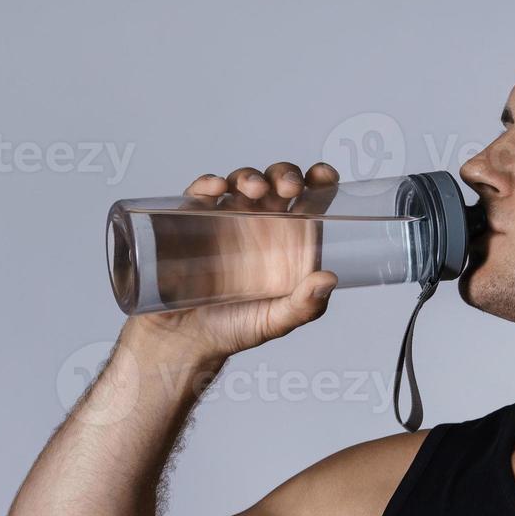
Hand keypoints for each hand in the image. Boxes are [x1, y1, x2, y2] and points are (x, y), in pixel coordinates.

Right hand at [126, 162, 340, 358]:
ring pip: (241, 181)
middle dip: (285, 174)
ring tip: (255, 189)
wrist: (186, 340)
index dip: (319, 180)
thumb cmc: (236, 328)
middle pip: (277, 182)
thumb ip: (305, 306)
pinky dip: (207, 183)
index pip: (309, 199)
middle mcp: (260, 222)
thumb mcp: (276, 321)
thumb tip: (328, 279)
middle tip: (289, 187)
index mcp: (289, 239)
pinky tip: (216, 188)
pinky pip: (198, 193)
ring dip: (250, 176)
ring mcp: (225, 218)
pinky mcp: (191, 221)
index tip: (324, 176)